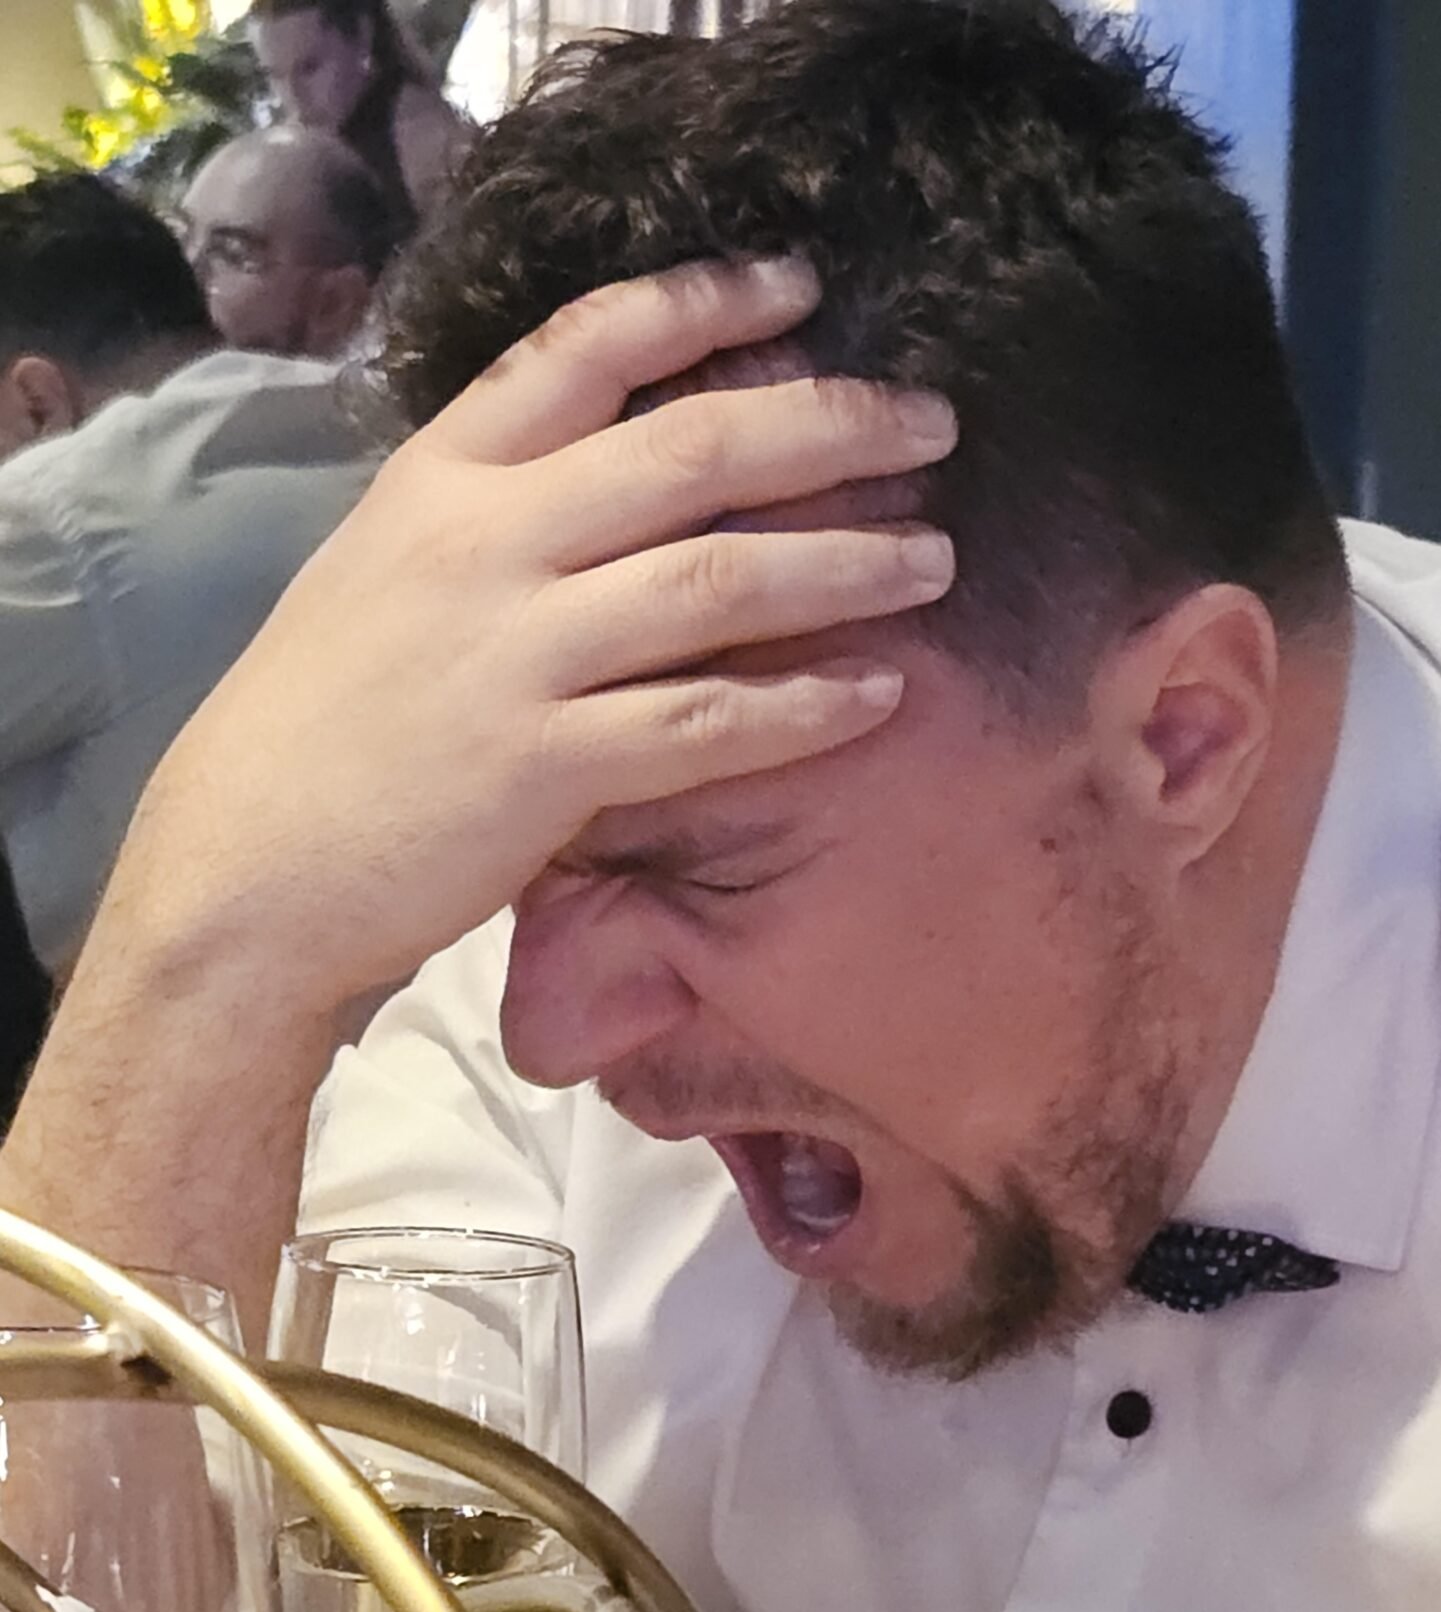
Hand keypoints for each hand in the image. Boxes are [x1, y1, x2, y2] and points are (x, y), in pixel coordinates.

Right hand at [130, 256, 956, 1004]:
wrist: (248, 867)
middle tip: (930, 425)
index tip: (802, 290)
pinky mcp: (548, 765)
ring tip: (934, 559)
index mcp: (443, 477)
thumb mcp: (383, 574)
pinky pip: (707, 722)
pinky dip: (803, 708)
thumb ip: (491, 518)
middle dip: (830, 424)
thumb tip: (612, 484)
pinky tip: (876, 695)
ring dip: (847, 562)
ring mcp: (519, 653)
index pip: (586, 347)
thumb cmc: (319, 726)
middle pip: (691, 447)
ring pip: (719, 578)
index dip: (707, 305)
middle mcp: (487, 542)